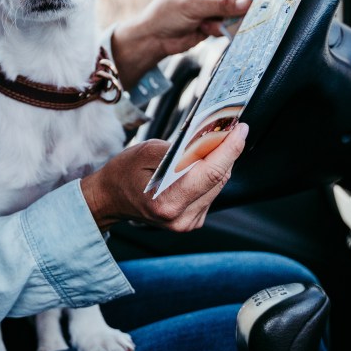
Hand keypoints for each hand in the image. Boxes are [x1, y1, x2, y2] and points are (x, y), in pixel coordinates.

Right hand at [80, 123, 247, 231]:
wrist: (110, 198)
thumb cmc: (123, 174)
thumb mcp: (147, 151)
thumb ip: (180, 148)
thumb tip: (209, 138)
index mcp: (168, 202)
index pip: (211, 173)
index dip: (230, 149)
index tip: (240, 130)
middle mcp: (181, 218)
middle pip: (219, 178)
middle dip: (227, 151)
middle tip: (231, 128)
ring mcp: (189, 222)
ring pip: (218, 185)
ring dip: (220, 161)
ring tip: (215, 141)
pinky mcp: (193, 220)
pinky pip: (211, 192)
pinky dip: (211, 174)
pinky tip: (203, 162)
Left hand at [111, 0, 250, 83]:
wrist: (154, 38)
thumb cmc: (166, 14)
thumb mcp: (194, 5)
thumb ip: (222, 4)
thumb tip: (248, 2)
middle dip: (240, 4)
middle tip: (241, 14)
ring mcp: (214, 1)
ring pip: (238, 7)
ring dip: (229, 18)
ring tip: (212, 23)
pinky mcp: (216, 17)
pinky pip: (231, 21)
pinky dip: (223, 27)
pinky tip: (206, 29)